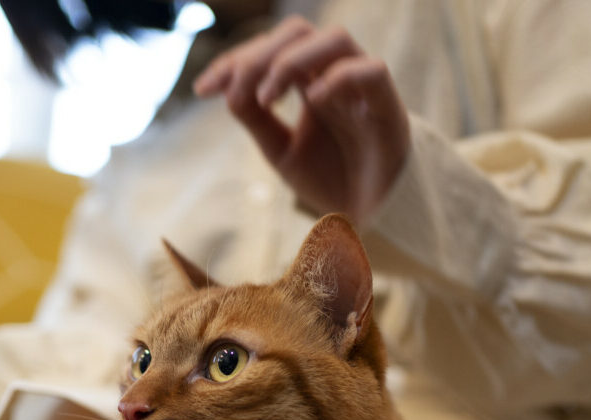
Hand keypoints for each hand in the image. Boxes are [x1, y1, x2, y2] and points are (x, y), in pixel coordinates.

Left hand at [194, 16, 409, 226]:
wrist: (371, 217)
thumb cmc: (331, 179)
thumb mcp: (281, 151)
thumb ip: (256, 120)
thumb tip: (227, 91)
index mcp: (310, 80)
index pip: (271, 49)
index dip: (234, 61)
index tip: (202, 89)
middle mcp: (336, 74)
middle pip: (298, 32)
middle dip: (258, 56)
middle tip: (234, 91)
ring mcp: (363, 86)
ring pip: (335, 39)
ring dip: (293, 61)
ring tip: (268, 98)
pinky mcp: (389, 106)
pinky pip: (370, 71)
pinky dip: (337, 79)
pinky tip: (312, 102)